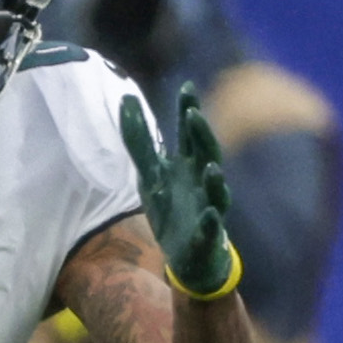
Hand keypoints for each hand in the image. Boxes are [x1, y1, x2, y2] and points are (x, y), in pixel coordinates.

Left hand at [122, 83, 235, 298]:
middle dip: (202, 137)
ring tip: (209, 166)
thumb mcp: (150, 173)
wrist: (186, 255)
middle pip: (207, 153)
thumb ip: (140, 141)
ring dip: (213, 178)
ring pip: (216, 189)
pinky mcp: (206, 234)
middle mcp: (202, 181)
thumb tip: (126, 100)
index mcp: (189, 165)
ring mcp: (208, 206)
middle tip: (193, 116)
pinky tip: (210, 213)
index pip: (190, 134)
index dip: (189, 112)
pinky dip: (212, 220)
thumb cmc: (172, 207)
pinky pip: (212, 226)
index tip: (187, 87)